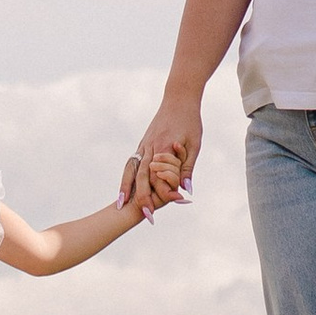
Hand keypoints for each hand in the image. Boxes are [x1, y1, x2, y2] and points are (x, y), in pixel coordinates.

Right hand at [122, 98, 201, 216]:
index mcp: (163, 147)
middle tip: (144, 216)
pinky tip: (125, 187)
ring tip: (120, 204)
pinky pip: (131, 163)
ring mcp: (143, 145)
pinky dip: (126, 176)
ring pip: (131, 169)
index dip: (163, 192)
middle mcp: (149, 148)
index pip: (159, 176)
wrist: (178, 98)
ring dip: (126, 187)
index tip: (169, 206)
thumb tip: (186, 190)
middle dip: (141, 197)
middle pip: (140, 176)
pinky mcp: (142, 144)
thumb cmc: (189, 120)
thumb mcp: (194, 144)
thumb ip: (187, 167)